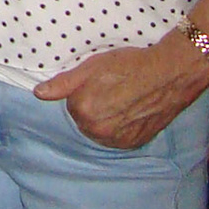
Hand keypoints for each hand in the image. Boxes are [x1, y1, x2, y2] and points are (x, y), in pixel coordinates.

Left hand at [33, 32, 208, 149]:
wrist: (169, 74)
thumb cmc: (130, 65)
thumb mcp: (92, 67)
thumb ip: (63, 83)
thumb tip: (39, 93)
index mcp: (83, 110)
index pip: (72, 104)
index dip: (85, 90)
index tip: (101, 81)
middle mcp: (98, 130)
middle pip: (85, 119)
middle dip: (94, 105)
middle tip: (114, 89)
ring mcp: (117, 140)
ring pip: (100, 129)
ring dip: (107, 118)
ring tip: (124, 99)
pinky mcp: (134, 143)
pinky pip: (117, 138)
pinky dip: (121, 128)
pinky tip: (132, 111)